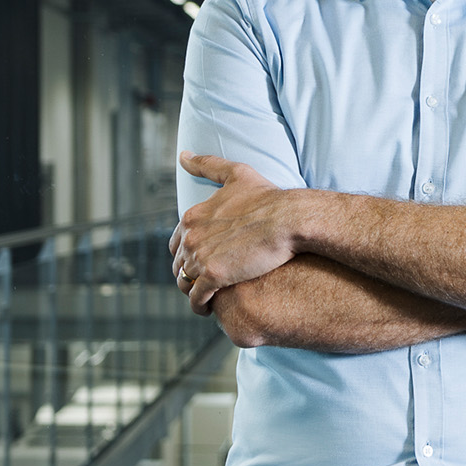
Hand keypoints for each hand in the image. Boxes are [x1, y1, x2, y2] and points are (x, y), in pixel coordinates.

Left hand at [172, 152, 301, 312]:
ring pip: (184, 283)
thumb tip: (182, 155)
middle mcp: (190, 236)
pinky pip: (197, 298)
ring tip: (206, 300)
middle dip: (188, 274)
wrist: (289, 219)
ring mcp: (200, 256)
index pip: (177, 243)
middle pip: (178, 264)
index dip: (187, 254)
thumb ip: (207, 165)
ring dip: (192, 292)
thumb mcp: (236, 174)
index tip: (202, 262)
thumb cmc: (269, 197)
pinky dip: (200, 306)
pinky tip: (209, 309)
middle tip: (204, 283)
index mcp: (192, 216)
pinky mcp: (214, 275)